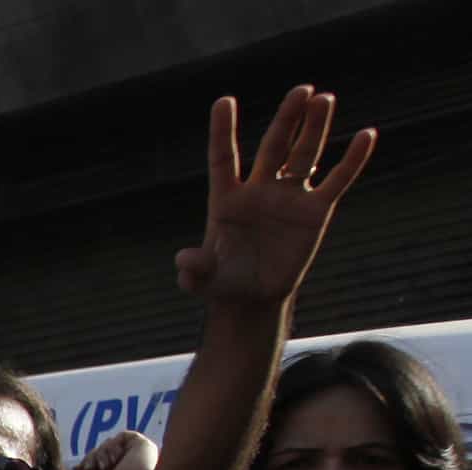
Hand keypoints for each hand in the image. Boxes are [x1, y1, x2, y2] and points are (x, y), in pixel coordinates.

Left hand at [177, 86, 374, 311]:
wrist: (252, 296)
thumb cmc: (223, 283)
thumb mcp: (203, 280)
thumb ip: (193, 269)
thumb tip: (184, 261)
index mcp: (226, 200)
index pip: (223, 158)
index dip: (222, 131)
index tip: (223, 101)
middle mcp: (259, 190)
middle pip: (273, 146)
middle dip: (287, 119)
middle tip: (301, 90)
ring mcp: (289, 197)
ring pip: (304, 155)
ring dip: (314, 128)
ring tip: (324, 99)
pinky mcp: (315, 211)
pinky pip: (337, 180)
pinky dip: (352, 160)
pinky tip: (368, 135)